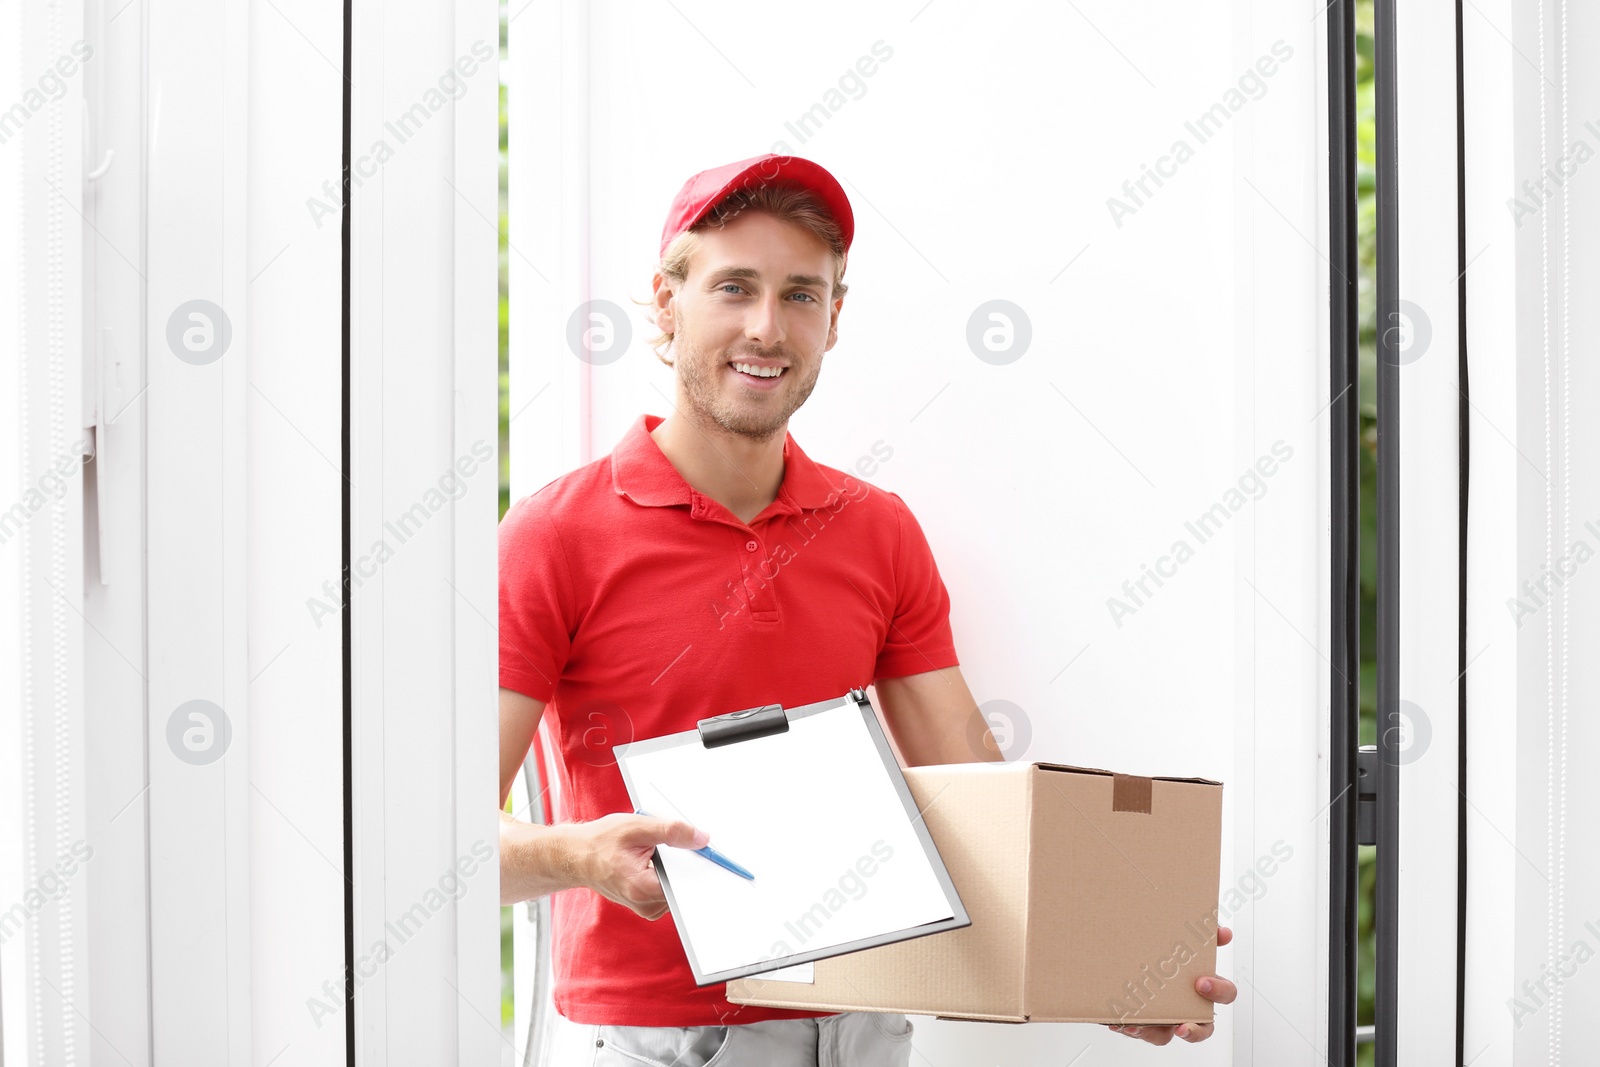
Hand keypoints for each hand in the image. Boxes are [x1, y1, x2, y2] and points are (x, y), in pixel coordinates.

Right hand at [567, 812, 708, 920]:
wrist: (576, 855)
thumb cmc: (600, 842)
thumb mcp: (637, 827)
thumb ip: (671, 832)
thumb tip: (701, 838)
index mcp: (643, 888)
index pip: (687, 886)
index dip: (700, 868)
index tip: (713, 860)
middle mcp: (645, 904)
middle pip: (685, 888)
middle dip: (689, 866)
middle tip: (685, 846)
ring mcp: (646, 907)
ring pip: (678, 889)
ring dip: (677, 870)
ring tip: (660, 852)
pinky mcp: (646, 903)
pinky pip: (669, 890)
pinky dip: (669, 874)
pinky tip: (657, 860)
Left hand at [1105, 925, 1235, 1044]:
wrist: (1130, 957)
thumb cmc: (1165, 952)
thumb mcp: (1183, 939)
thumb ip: (1204, 935)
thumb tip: (1225, 933)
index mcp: (1203, 985)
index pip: (1225, 993)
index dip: (1218, 990)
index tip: (1201, 983)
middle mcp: (1189, 1007)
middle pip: (1204, 1027)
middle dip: (1195, 1031)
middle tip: (1181, 1026)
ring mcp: (1168, 1018)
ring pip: (1167, 1035)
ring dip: (1152, 1033)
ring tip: (1137, 1026)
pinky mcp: (1147, 1023)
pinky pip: (1143, 1032)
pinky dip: (1133, 1028)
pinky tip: (1121, 1022)